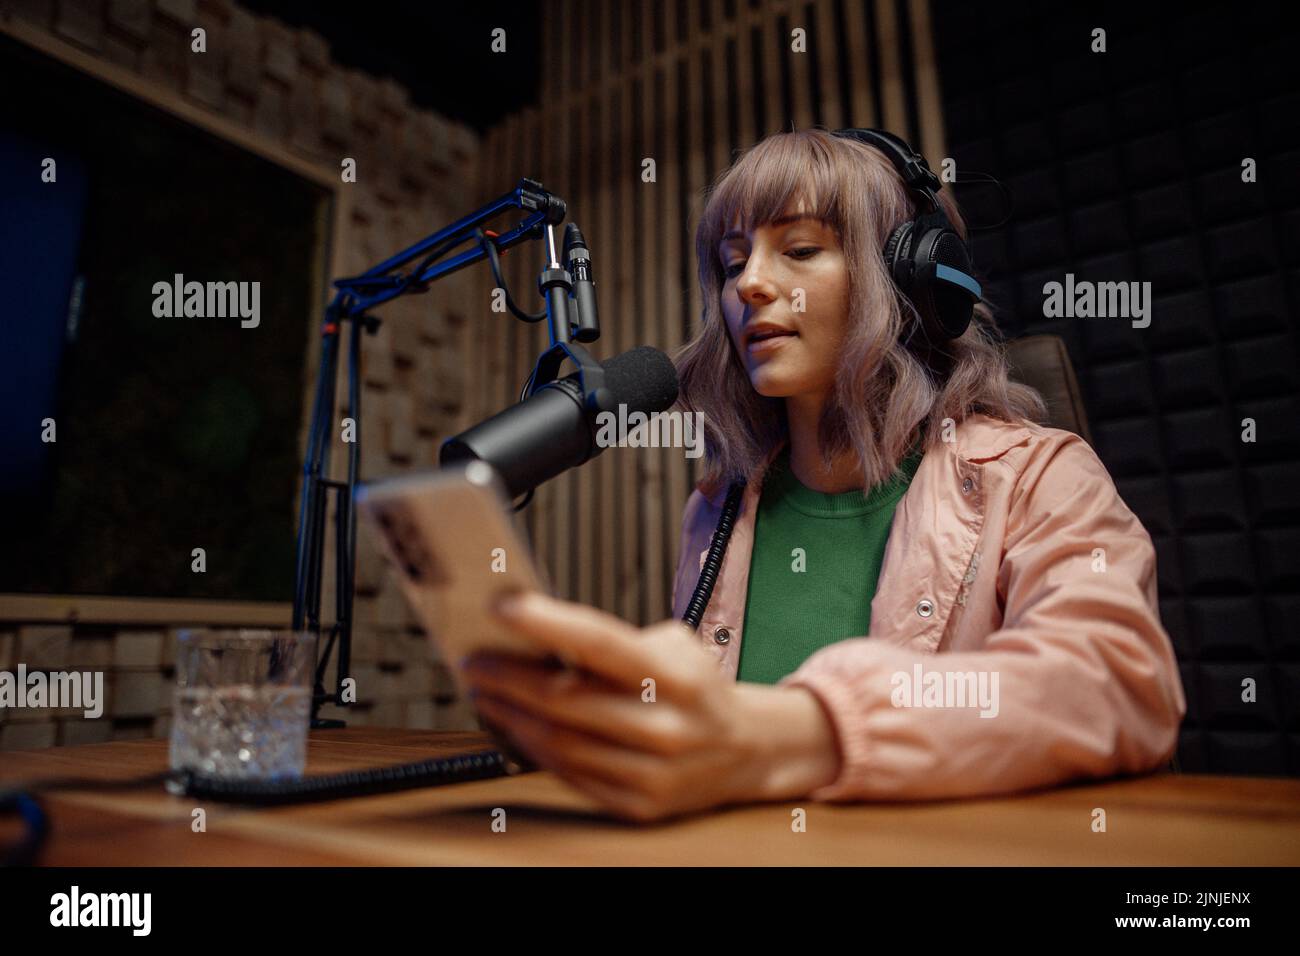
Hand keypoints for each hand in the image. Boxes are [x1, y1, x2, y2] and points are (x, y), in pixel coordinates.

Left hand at [460, 592, 839, 821]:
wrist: (749, 750)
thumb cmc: (697, 687)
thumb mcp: (673, 645)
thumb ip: (613, 641)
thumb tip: (538, 635)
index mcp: (675, 675)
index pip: (598, 641)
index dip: (544, 622)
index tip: (501, 606)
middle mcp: (665, 726)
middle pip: (563, 699)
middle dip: (507, 677)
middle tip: (474, 660)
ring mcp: (652, 772)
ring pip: (558, 742)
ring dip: (510, 716)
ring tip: (485, 693)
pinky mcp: (639, 805)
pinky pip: (569, 775)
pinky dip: (533, 749)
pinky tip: (516, 728)